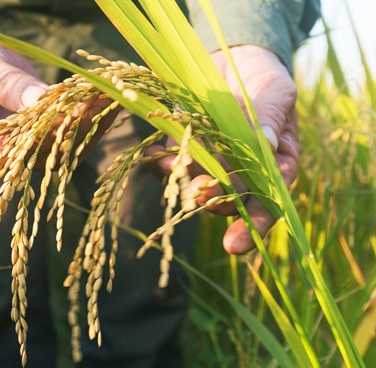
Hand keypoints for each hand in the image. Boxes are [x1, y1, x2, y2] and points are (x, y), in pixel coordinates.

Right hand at [0, 32, 114, 167]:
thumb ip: (9, 88)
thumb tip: (41, 101)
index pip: (7, 154)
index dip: (36, 140)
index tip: (63, 119)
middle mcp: (2, 158)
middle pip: (40, 152)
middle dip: (72, 128)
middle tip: (98, 104)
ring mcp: (26, 150)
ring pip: (61, 147)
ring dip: (89, 123)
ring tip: (111, 97)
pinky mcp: (45, 138)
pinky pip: (69, 132)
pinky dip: (89, 115)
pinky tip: (107, 97)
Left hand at [152, 45, 298, 253]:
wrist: (232, 58)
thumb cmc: (265, 77)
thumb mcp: (276, 91)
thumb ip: (270, 116)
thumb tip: (267, 141)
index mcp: (274, 166)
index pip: (268, 204)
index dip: (253, 227)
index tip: (234, 246)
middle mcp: (241, 172)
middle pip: (229, 199)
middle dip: (213, 201)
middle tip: (199, 194)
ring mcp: (209, 162)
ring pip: (196, 184)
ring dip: (183, 183)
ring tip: (171, 171)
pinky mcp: (183, 148)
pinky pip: (170, 165)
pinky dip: (161, 164)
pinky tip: (154, 157)